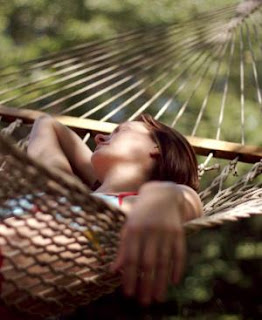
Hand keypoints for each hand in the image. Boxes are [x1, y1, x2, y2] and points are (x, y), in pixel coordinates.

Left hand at [110, 182, 185, 305]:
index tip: (128, 293)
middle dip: (145, 284)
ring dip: (161, 281)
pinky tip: (174, 281)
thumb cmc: (141, 214)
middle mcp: (150, 231)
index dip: (129, 277)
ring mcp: (166, 231)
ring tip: (158, 297)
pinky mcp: (179, 232)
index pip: (131, 258)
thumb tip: (114, 270)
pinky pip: (179, 253)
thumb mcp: (128, 227)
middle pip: (148, 263)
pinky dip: (178, 268)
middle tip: (144, 302)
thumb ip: (123, 248)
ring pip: (164, 261)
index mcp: (134, 229)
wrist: (162, 194)